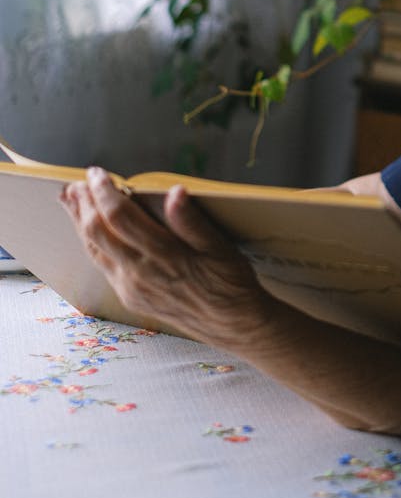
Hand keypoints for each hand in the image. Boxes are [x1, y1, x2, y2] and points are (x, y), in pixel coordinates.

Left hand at [60, 167, 275, 349]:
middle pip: (98, 233)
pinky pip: (103, 266)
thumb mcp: (220, 247)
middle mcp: (140, 273)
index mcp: (162, 255)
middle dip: (83, 205)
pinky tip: (91, 234)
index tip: (98, 173)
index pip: (120, 216)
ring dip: (80, 224)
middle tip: (74, 184)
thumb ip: (192, 221)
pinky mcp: (132, 298)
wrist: (232, 325)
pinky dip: (91, 244)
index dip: (104, 192)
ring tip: (70, 202)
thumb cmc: (230, 282)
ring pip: (95, 251)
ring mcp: (132, 288)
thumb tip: (176, 192)